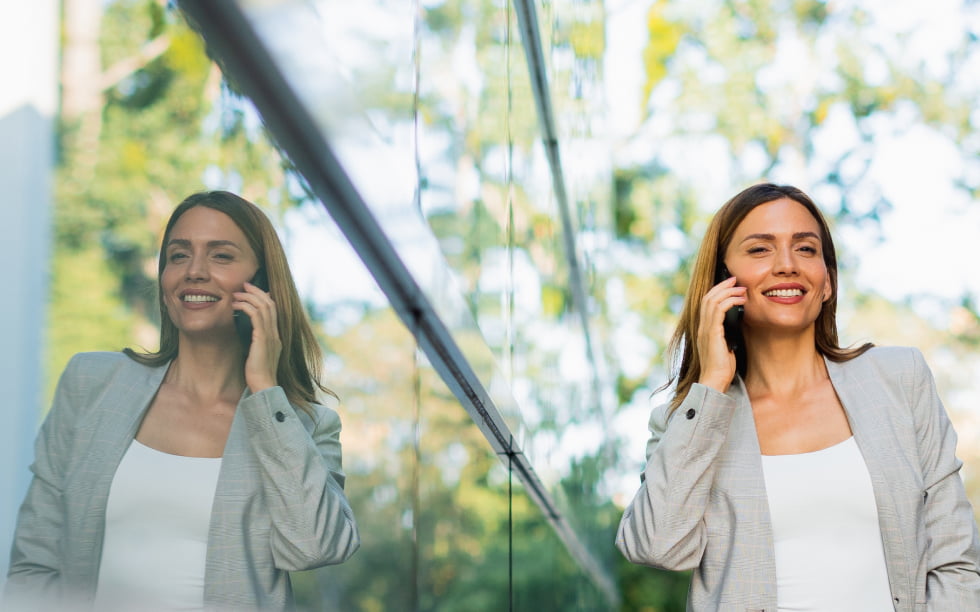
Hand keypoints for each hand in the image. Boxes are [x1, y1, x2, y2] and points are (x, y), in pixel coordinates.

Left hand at [233, 281, 281, 392]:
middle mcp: (275, 333)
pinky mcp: (262, 339)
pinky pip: (256, 316)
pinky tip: (236, 306)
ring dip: (249, 297)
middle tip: (245, 285)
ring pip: (264, 307)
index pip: (273, 310)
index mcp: (276, 337)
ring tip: (237, 293)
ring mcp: (271, 336)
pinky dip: (246, 307)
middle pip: (270, 304)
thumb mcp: (257, 355)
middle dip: (257, 292)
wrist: (264, 386)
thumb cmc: (257, 374)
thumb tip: (247, 336)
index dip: (264, 298)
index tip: (252, 291)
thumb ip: (256, 343)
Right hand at [696, 276, 745, 392]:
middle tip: (735, 279)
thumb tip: (738, 322)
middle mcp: (702, 327)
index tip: (731, 285)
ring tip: (741, 288)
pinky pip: (718, 310)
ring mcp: (705, 329)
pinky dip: (730, 301)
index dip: (718, 291)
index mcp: (704, 329)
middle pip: (708, 297)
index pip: (706, 303)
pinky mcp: (712, 333)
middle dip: (722, 286)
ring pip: (712, 301)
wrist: (715, 381)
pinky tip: (741, 301)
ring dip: (728, 291)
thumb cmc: (722, 368)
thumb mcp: (726, 346)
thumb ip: (727, 333)